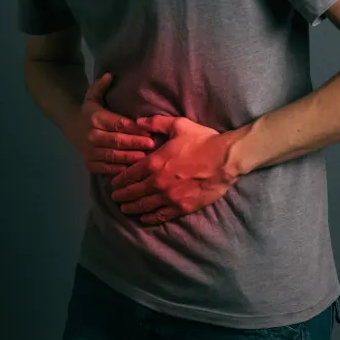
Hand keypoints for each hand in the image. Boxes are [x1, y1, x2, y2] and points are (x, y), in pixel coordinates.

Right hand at [65, 73, 156, 174]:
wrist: (71, 129)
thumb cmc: (89, 113)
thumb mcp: (92, 97)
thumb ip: (101, 87)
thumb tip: (109, 75)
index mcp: (96, 119)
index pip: (119, 124)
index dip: (135, 128)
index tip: (150, 131)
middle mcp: (92, 135)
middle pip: (117, 141)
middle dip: (136, 143)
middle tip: (152, 145)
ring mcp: (90, 151)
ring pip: (113, 156)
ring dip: (130, 158)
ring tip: (145, 158)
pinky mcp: (90, 164)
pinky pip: (106, 168)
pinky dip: (119, 170)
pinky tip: (132, 170)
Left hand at [109, 115, 241, 224]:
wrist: (226, 160)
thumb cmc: (203, 141)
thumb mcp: (178, 125)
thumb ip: (156, 122)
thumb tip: (138, 121)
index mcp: (154, 163)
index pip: (130, 174)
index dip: (119, 180)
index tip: (113, 184)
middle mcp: (158, 182)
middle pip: (134, 192)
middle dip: (122, 195)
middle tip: (114, 197)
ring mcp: (170, 197)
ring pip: (145, 205)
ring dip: (132, 207)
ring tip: (124, 208)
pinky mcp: (182, 207)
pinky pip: (162, 215)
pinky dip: (150, 217)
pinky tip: (144, 218)